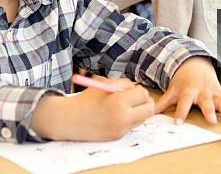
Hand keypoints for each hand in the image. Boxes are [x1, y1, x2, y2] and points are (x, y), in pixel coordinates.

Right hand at [32, 79, 153, 140]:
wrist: (70, 120)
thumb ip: (124, 84)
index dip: (138, 90)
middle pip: (149, 109)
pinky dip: (129, 119)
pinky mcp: (118, 136)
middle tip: (136, 98)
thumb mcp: (105, 84)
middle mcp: (122, 118)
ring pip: (143, 118)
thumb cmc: (87, 99)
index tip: (131, 90)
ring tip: (123, 106)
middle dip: (145, 101)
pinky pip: (132, 125)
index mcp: (119, 102)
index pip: (143, 94)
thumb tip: (137, 87)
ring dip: (138, 111)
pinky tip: (116, 115)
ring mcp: (121, 129)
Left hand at [155, 57, 220, 124]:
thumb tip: (148, 112)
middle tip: (211, 121)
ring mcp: (213, 93)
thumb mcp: (173, 90)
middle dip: (209, 111)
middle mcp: (202, 92)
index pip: (184, 103)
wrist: (196, 65)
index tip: (178, 123)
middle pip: (205, 103)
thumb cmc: (183, 82)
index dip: (181, 112)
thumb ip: (163, 102)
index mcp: (188, 91)